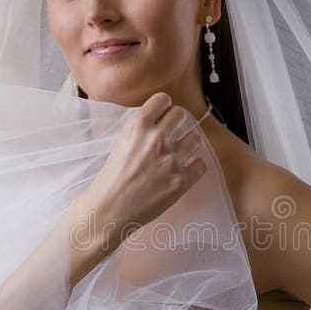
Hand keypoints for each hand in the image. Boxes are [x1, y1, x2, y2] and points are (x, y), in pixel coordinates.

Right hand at [87, 91, 207, 235]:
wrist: (110, 209)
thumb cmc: (111, 179)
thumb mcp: (121, 143)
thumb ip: (140, 131)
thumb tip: (159, 123)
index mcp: (138, 126)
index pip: (163, 100)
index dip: (164, 107)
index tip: (164, 115)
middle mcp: (157, 138)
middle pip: (182, 115)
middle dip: (178, 123)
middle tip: (173, 134)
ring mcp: (172, 159)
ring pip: (195, 138)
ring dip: (188, 144)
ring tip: (179, 154)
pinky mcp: (182, 180)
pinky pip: (201, 164)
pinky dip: (195, 166)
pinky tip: (185, 170)